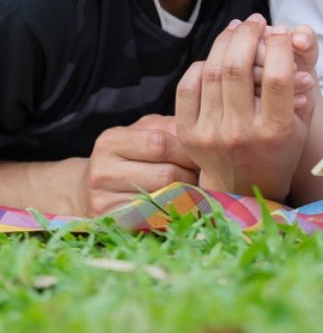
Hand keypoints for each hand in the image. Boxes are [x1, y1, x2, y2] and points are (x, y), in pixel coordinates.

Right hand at [83, 114, 198, 215]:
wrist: (89, 190)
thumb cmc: (128, 155)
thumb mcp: (144, 132)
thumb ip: (171, 127)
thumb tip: (204, 135)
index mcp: (111, 141)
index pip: (161, 144)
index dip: (188, 150)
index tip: (204, 153)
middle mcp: (103, 171)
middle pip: (166, 175)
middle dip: (192, 174)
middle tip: (204, 174)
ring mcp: (104, 202)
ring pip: (165, 199)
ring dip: (187, 194)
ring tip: (194, 186)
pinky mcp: (114, 225)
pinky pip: (156, 218)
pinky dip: (173, 211)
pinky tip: (179, 203)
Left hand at [175, 14, 315, 198]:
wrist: (244, 186)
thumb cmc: (280, 147)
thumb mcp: (302, 120)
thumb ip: (303, 82)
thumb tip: (292, 38)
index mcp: (274, 130)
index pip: (276, 76)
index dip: (279, 45)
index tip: (281, 30)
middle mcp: (240, 132)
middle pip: (237, 67)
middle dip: (248, 34)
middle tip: (256, 20)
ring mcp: (210, 133)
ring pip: (212, 71)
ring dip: (226, 41)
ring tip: (237, 28)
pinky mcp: (188, 134)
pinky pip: (188, 86)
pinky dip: (203, 64)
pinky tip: (216, 56)